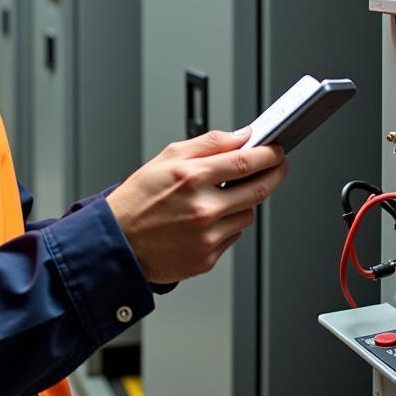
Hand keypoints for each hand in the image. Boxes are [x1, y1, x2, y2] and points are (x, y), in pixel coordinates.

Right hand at [105, 129, 288, 283]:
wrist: (118, 242)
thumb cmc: (138, 199)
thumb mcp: (166, 158)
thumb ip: (208, 143)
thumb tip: (240, 136)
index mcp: (192, 177)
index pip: (245, 161)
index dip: (269, 154)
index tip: (277, 151)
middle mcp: (202, 208)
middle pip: (258, 189)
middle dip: (275, 174)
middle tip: (277, 166)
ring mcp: (206, 236)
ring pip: (248, 214)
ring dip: (244, 202)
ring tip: (222, 197)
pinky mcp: (207, 258)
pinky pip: (233, 236)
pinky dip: (227, 225)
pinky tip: (207, 219)